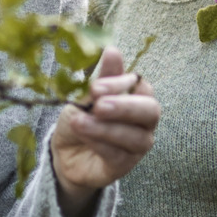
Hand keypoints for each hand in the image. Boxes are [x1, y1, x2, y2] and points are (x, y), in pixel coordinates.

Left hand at [50, 48, 159, 216]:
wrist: (65, 151)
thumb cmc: (81, 117)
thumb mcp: (85, 95)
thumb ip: (103, 77)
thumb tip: (113, 50)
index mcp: (137, 97)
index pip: (141, 86)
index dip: (120, 85)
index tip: (95, 87)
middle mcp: (144, 121)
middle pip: (151, 111)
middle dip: (124, 107)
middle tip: (98, 106)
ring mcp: (138, 146)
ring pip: (135, 137)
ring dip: (105, 128)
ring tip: (80, 122)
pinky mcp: (125, 166)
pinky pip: (118, 155)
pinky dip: (99, 143)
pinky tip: (83, 134)